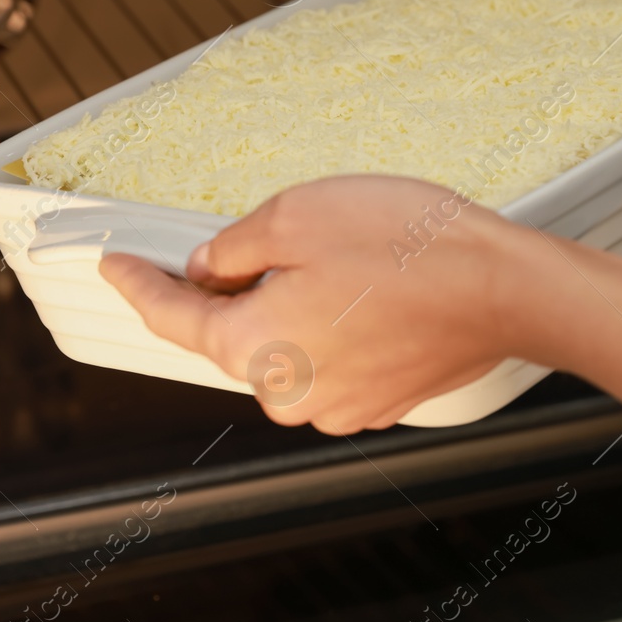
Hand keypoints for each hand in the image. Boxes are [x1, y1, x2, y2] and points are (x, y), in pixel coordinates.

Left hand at [98, 176, 537, 432]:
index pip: (170, 316)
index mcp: (250, 347)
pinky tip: (371, 289)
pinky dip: (336, 328)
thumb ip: (235, 245)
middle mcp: (285, 394)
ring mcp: (336, 407)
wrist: (506, 291)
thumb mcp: (298, 214)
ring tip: (344, 259)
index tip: (115, 265)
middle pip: (234, 335)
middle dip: (240, 289)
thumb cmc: (410, 247)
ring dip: (295, 307)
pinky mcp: (377, 403)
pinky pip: (333, 361)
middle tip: (279, 237)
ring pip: (286, 348)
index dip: (138, 283)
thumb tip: (211, 266)